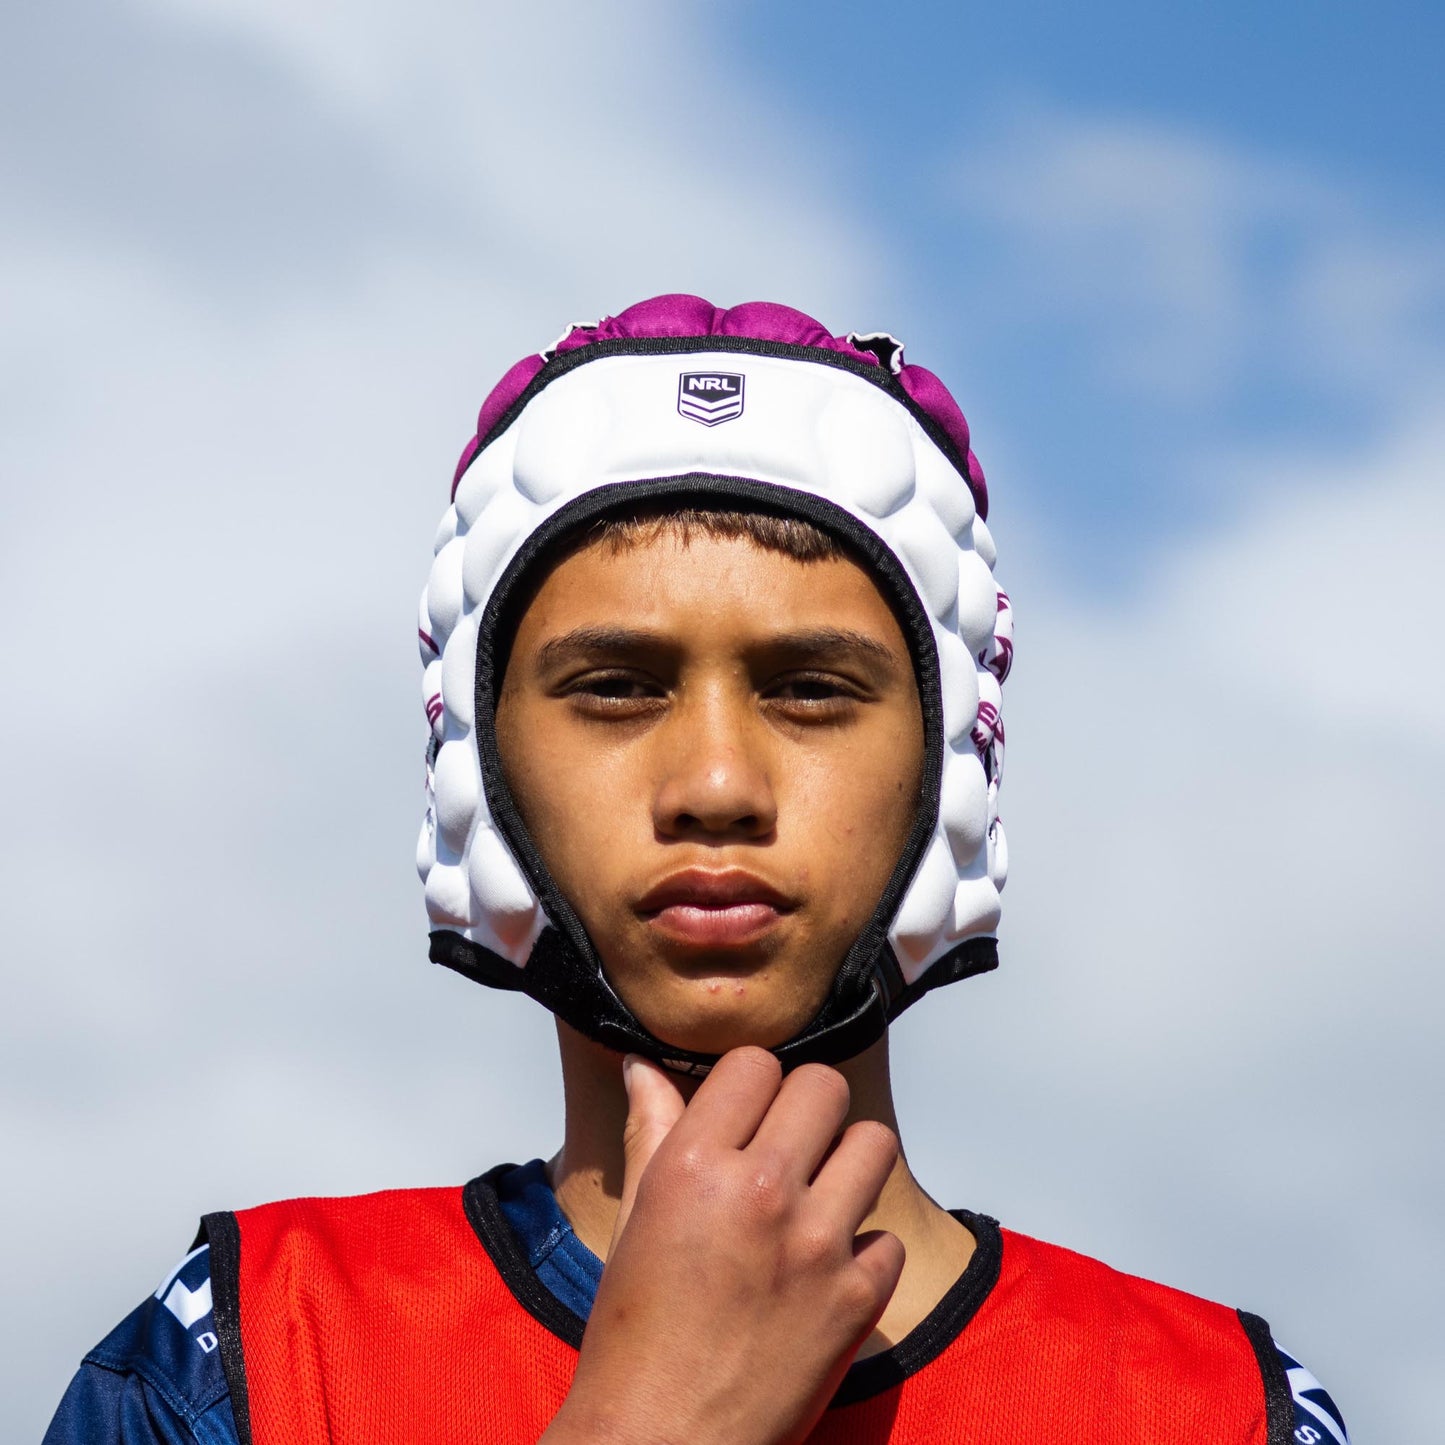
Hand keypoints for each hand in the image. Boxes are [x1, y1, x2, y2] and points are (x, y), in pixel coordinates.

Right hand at [543, 1047, 903, 1444]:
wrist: (661, 1444)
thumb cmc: (634, 1339)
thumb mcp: (634, 1220)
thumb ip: (651, 1132)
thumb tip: (644, 1067)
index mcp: (695, 1166)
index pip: (756, 1063)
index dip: (751, 1082)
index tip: (747, 1109)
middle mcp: (761, 1193)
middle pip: (824, 1086)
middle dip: (807, 1108)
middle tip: (790, 1144)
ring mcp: (816, 1245)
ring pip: (874, 1143)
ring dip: (849, 1163)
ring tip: (820, 1194)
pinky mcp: (856, 1299)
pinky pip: (889, 1236)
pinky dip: (865, 1250)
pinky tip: (826, 1271)